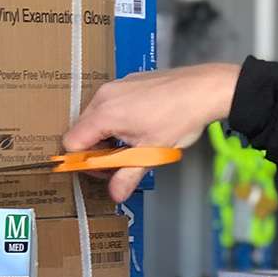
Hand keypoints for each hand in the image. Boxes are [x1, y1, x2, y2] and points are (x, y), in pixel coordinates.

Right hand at [64, 63, 240, 201]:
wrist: (205, 89)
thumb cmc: (181, 116)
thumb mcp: (152, 153)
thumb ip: (128, 176)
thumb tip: (115, 193)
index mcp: (105, 113)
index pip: (72, 142)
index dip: (84, 161)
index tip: (104, 170)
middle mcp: (105, 96)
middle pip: (82, 130)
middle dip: (97, 150)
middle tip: (121, 162)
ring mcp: (116, 86)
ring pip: (96, 118)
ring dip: (108, 136)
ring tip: (134, 145)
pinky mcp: (127, 82)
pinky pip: (110, 105)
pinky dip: (117, 121)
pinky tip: (140, 128)